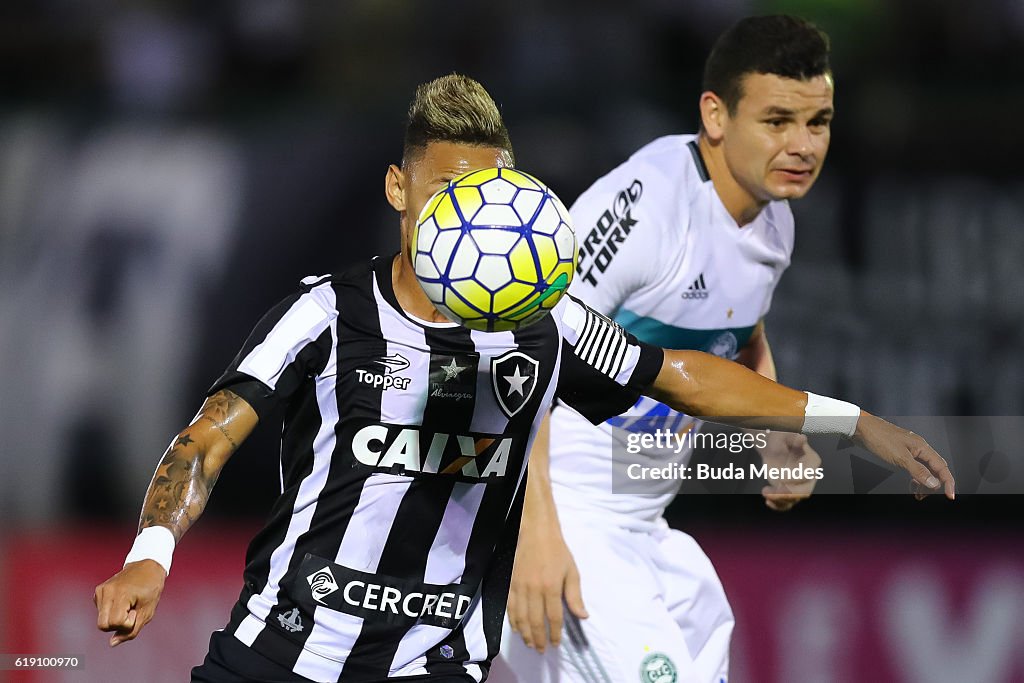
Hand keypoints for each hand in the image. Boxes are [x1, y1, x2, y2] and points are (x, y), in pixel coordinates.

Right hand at [94, 560, 165, 645]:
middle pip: (103, 625)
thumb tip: (112, 643)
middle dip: (118, 625)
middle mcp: (106, 591)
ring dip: (115, 618)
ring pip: (101, 620)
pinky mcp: (98, 591)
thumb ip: (131, 631)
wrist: (148, 566)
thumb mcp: (148, 611)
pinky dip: (112, 611)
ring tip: (129, 605)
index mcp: (120, 594)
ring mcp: (100, 590)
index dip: (126, 624)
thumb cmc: (151, 588)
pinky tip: (123, 601)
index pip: (114, 623)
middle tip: (132, 612)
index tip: (136, 612)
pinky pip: (101, 612)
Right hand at [506, 527, 586, 652]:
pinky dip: (513, 621)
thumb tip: (583, 616)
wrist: (537, 534)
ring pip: (520, 617)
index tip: (555, 644)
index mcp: (551, 587)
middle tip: (541, 650)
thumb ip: (575, 596)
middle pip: (534, 621)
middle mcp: (534, 589)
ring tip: (530, 644)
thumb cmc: (558, 553)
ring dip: (525, 633)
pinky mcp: (510, 583)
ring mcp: (519, 587)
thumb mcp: (572, 572)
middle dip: (538, 638)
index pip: (553, 617)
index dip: (554, 633)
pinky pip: (510, 607)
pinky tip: (517, 629)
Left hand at [757, 431, 820, 510]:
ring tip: (765, 491)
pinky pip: (787, 505)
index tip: (781, 478)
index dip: (794, 478)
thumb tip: (802, 438)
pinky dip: (778, 506)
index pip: (807, 474)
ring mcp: (800, 486)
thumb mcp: (785, 436)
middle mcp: (810, 476)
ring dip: (779, 499)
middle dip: (787, 493)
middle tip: (771, 491)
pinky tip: (768, 502)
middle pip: (804, 492)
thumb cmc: (781, 440)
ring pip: (794, 499)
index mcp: (812, 461)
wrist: (773, 448)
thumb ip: (793, 438)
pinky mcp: (790, 492)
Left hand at [854, 413, 955, 499]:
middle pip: (935, 468)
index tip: (949, 496)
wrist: (860, 428)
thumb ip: (918, 471)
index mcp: (922, 447)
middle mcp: (918, 448)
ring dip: (924, 482)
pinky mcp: (900, 452)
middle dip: (935, 484)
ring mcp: (909, 450)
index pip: (942, 467)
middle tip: (926, 496)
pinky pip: (914, 467)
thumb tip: (934, 483)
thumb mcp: (900, 457)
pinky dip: (915, 477)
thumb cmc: (879, 438)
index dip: (948, 482)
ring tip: (918, 494)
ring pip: (924, 469)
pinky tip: (911, 484)